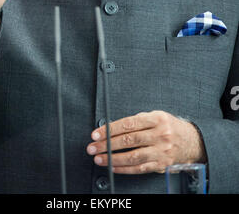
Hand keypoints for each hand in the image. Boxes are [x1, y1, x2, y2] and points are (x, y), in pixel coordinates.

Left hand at [86, 110, 206, 174]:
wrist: (192, 141)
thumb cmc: (169, 127)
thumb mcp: (156, 116)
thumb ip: (137, 120)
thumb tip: (112, 127)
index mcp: (157, 119)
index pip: (129, 124)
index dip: (110, 129)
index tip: (97, 133)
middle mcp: (160, 135)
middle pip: (129, 140)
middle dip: (107, 144)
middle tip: (93, 147)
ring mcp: (161, 151)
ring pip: (133, 156)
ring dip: (113, 158)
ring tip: (99, 158)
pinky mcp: (161, 164)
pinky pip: (140, 168)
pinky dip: (124, 168)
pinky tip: (113, 166)